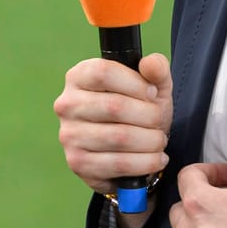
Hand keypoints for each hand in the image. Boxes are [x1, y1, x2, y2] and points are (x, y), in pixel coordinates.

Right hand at [55, 53, 172, 192]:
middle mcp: (67, 104)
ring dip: (151, 141)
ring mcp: (69, 135)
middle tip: (158, 121)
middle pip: (114, 106)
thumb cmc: (137, 112)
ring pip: (119, 137)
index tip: (152, 94)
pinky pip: (119, 163)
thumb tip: (149, 64)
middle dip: (149, 116)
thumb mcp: (152, 86)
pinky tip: (156, 158)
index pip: (104, 73)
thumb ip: (156, 69)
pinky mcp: (77, 163)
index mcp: (79, 77)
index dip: (136, 84)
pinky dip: (146, 162)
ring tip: (159, 140)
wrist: (128, 150)